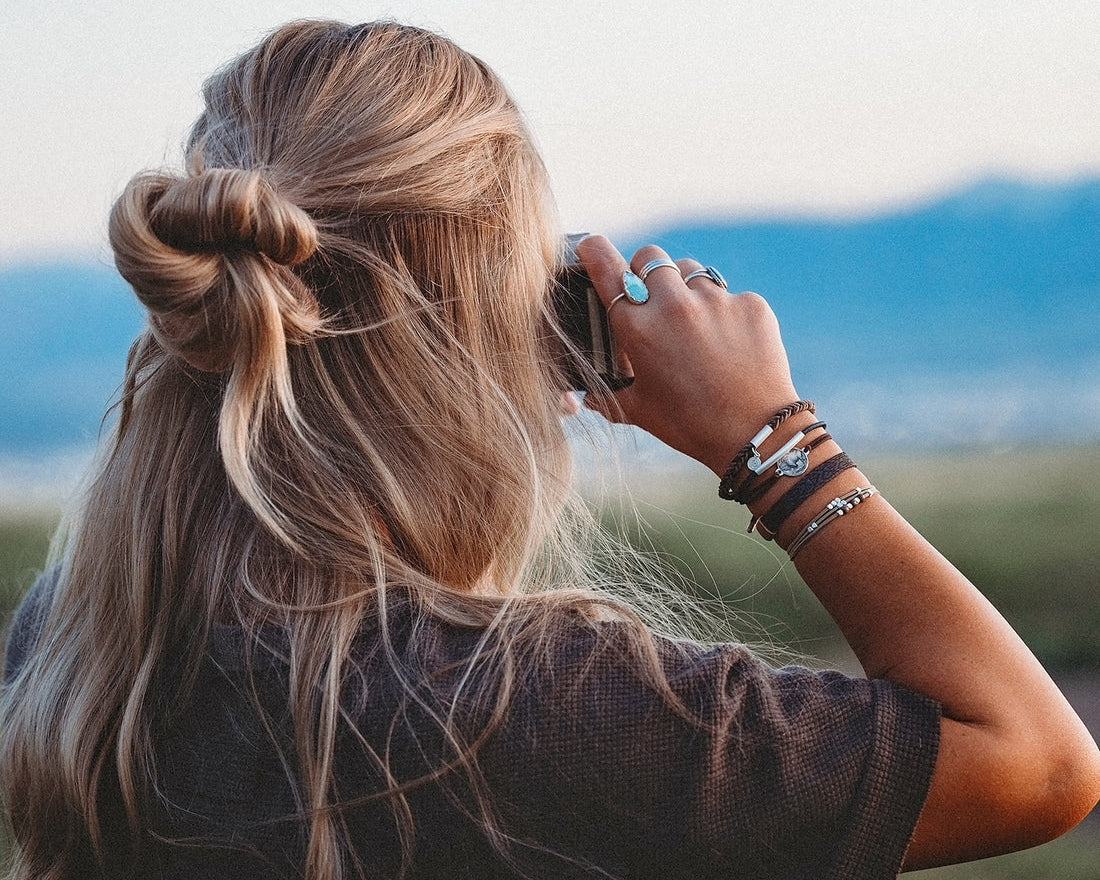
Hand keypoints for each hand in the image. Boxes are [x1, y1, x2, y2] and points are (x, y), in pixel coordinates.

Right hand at [575, 235, 798, 474]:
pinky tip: (728, 342)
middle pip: (649, 257)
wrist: (754, 434)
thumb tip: (585, 398)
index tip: (592, 249)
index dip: (594, 250)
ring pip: (690, 269)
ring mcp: (715, 300)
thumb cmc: (689, 425)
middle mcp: (673, 304)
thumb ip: (607, 395)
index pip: (605, 265)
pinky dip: (724, 311)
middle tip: (651, 296)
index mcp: (637, 327)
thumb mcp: (638, 410)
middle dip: (645, 270)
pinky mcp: (750, 304)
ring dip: (685, 287)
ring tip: (693, 322)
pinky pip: (729, 294)